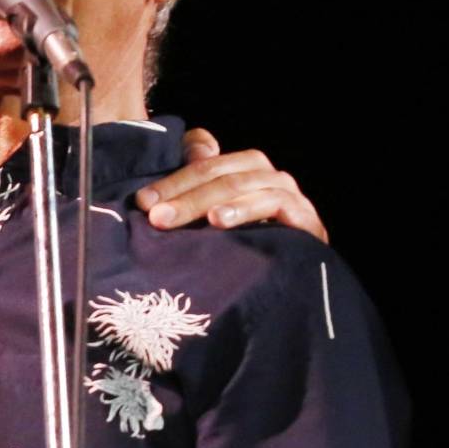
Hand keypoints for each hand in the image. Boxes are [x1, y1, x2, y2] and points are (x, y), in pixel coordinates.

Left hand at [131, 127, 328, 242]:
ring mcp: (290, 195)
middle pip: (221, 172)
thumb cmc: (244, 250)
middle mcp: (268, 176)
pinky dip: (244, 208)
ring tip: (176, 217)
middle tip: (153, 214)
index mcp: (244, 169)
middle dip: (182, 192)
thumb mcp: (210, 220)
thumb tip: (172, 170)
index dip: (173, 178)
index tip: (142, 201)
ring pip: (244, 184)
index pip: (206, 161)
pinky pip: (275, 202)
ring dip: (206, 200)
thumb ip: (191, 190)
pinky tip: (218, 221)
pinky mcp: (306, 218)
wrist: (294, 286)